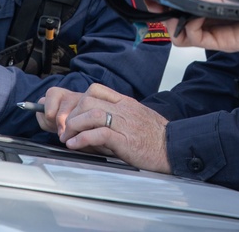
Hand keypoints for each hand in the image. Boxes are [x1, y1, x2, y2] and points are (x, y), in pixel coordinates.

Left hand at [44, 84, 170, 172]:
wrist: (173, 147)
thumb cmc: (155, 137)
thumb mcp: (136, 119)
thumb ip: (116, 118)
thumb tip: (93, 128)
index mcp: (126, 103)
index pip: (96, 90)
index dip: (79, 101)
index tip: (73, 115)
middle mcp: (124, 109)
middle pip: (88, 101)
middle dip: (71, 115)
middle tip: (65, 129)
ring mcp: (125, 123)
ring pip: (91, 114)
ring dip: (73, 126)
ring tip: (67, 138)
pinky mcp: (125, 140)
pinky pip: (99, 134)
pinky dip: (82, 139)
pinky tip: (75, 145)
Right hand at [166, 0, 238, 54]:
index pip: (186, 0)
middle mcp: (212, 16)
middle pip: (181, 18)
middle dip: (164, 11)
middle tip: (154, 5)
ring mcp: (216, 30)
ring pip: (185, 32)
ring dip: (174, 23)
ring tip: (172, 14)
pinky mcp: (224, 42)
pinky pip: (199, 39)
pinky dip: (190, 31)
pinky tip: (193, 20)